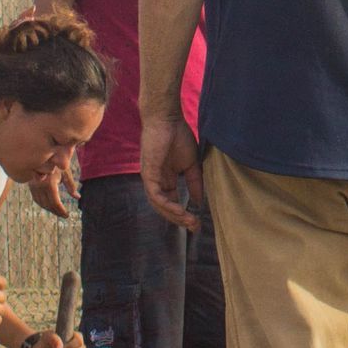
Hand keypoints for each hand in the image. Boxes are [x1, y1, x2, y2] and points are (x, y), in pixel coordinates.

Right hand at [28, 165, 78, 218]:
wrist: (43, 154)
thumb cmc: (57, 162)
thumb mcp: (66, 173)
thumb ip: (71, 186)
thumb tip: (78, 197)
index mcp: (50, 184)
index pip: (55, 202)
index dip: (61, 211)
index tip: (67, 215)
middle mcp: (40, 186)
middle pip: (48, 205)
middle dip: (57, 212)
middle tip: (64, 215)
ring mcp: (34, 186)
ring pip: (41, 203)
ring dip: (50, 209)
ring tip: (58, 212)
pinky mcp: (31, 185)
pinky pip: (36, 199)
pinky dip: (43, 204)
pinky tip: (49, 206)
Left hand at [139, 116, 201, 231]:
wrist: (167, 119)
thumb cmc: (178, 136)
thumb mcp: (191, 164)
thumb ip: (195, 182)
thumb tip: (199, 202)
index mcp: (165, 180)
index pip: (172, 203)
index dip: (184, 215)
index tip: (197, 224)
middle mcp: (156, 182)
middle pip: (165, 208)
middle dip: (180, 220)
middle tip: (195, 228)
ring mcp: (150, 179)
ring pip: (159, 205)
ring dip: (174, 216)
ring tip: (189, 221)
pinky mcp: (148, 174)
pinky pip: (156, 195)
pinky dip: (167, 205)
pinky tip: (180, 211)